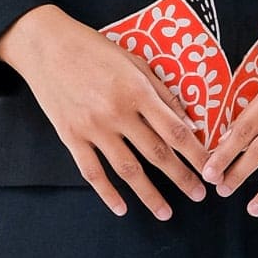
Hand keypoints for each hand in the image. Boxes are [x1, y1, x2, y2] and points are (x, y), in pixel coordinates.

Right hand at [0, 5, 208, 219]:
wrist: (46, 45)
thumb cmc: (94, 49)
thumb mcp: (135, 62)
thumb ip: (162, 93)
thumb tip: (189, 124)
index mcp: (138, 91)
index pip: (176, 131)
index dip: (196, 154)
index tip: (211, 169)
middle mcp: (117, 112)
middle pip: (157, 154)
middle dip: (182, 178)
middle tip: (199, 195)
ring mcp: (93, 127)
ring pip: (127, 170)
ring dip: (149, 194)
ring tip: (166, 213)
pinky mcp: (70, 136)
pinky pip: (92, 172)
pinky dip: (107, 194)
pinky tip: (121, 208)